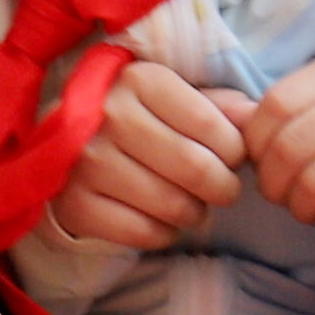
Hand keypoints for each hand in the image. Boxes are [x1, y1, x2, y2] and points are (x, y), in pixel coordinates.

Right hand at [51, 61, 247, 250]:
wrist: (59, 144)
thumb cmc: (133, 118)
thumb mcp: (173, 98)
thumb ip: (218, 107)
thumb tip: (256, 116)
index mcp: (140, 80)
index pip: (212, 126)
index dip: (235, 151)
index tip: (230, 157)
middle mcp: (109, 116)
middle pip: (197, 168)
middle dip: (224, 188)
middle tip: (222, 190)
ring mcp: (87, 162)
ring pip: (173, 206)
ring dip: (194, 213)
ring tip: (190, 204)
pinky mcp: (75, 204)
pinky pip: (144, 233)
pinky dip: (163, 233)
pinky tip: (159, 218)